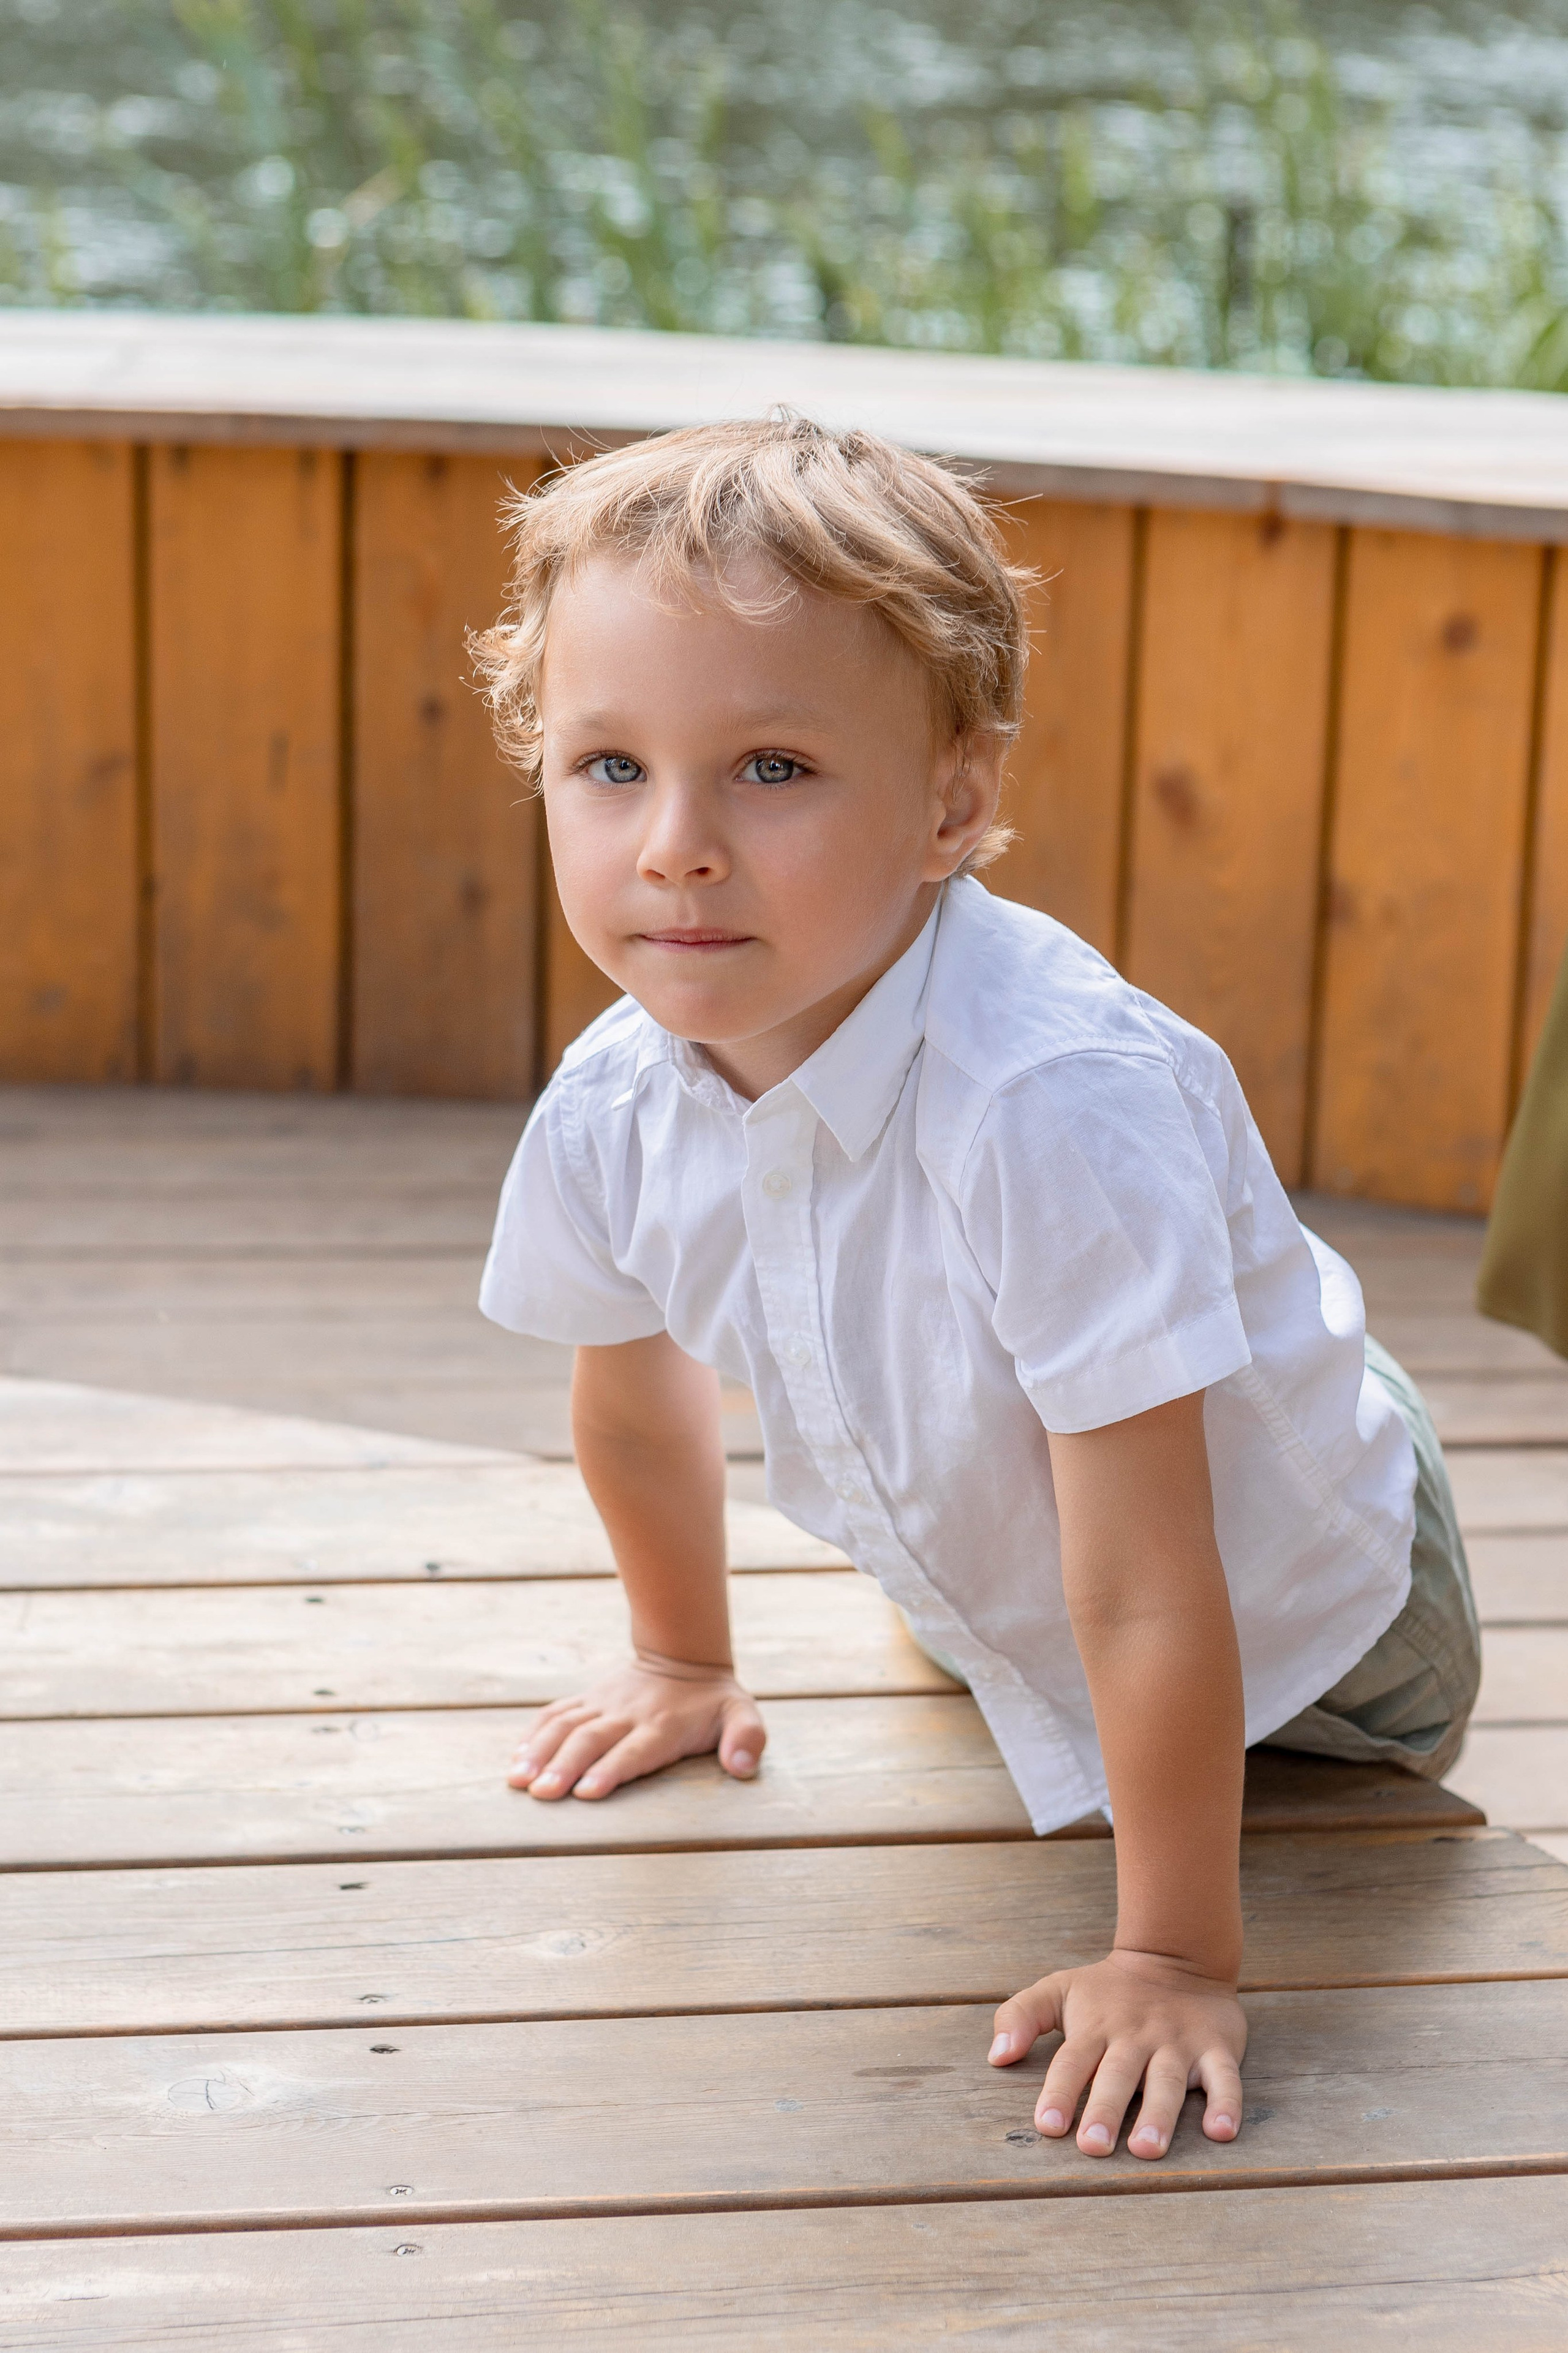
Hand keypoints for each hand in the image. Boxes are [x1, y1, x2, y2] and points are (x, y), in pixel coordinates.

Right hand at [507, 1651, 765, 1801]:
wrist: (682, 1656)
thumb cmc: (715, 1701)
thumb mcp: (742, 1715)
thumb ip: (747, 1739)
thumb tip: (743, 1767)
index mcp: (664, 1725)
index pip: (635, 1751)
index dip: (611, 1770)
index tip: (587, 1791)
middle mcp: (628, 1714)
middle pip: (591, 1741)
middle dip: (565, 1766)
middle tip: (541, 1793)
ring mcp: (603, 1705)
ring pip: (566, 1726)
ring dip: (540, 1752)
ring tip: (517, 1780)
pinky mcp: (587, 1701)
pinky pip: (555, 1714)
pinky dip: (533, 1734)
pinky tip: (516, 1759)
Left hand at [988, 1949, 1246, 2159]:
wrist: (1177, 1956)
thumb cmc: (1108, 1990)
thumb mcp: (1059, 1990)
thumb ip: (1020, 2016)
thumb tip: (995, 2056)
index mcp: (1096, 2028)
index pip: (1072, 2061)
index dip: (1059, 2092)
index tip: (1047, 2125)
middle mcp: (1135, 2037)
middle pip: (1117, 2075)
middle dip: (1104, 2110)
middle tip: (1093, 2147)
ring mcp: (1177, 2043)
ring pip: (1167, 2080)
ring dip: (1158, 2114)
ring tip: (1147, 2148)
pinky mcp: (1216, 2048)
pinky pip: (1225, 2077)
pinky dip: (1226, 2103)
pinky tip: (1221, 2131)